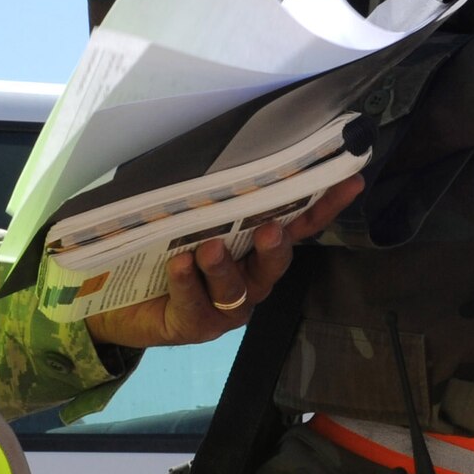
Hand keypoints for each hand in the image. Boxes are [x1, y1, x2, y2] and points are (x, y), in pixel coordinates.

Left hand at [83, 175, 363, 349]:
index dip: (326, 205)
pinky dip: (186, 282)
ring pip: (236, 288)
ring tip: (209, 248)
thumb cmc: (164, 250)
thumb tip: (216, 148)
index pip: (299, 225)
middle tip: (270, 229)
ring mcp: (227, 306)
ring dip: (224, 266)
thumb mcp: (190, 217)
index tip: (350, 180)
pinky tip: (177, 266)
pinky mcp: (197, 325)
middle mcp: (251, 279)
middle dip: (276, 246)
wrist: (123, 303)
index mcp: (257, 248)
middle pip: (276, 262)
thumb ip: (210, 195)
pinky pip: (196, 303)